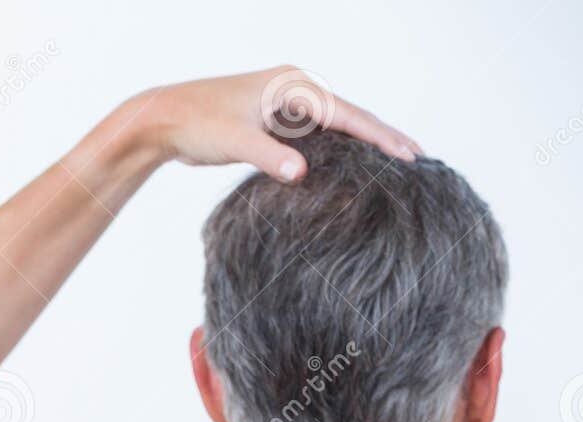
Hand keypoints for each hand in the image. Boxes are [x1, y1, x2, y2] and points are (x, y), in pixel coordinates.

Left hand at [124, 65, 419, 182]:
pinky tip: (354, 170)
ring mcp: (287, 107)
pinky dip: (338, 152)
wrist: (164, 120)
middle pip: (350, 117)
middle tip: (418, 160)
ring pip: (336, 128)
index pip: (347, 113)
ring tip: (397, 165)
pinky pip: (317, 138)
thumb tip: (301, 173)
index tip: (408, 153)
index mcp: (293, 86)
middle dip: (382, 138)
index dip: (379, 135)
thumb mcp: (234, 140)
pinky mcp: (276, 124)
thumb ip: (269, 158)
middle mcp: (295, 91)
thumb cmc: (196, 123)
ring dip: (363, 146)